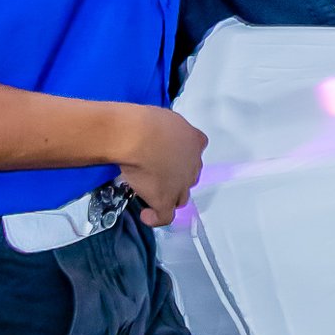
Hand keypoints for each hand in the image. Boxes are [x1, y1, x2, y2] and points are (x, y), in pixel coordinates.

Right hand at [117, 106, 206, 227]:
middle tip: (157, 171)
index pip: (197, 149)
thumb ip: (168, 129)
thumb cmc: (147, 122)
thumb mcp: (164, 117)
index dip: (184, 154)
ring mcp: (181, 185)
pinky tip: (146, 215)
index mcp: (195, 141)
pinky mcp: (165, 200)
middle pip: (190, 176)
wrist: (137, 136)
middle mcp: (193, 165)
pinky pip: (164, 216)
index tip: (169, 153)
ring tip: (152, 192)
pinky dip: (155, 217)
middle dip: (178, 176)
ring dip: (170, 196)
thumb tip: (157, 136)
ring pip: (180, 197)